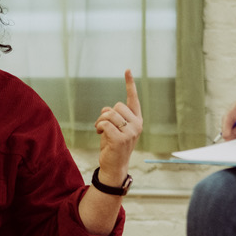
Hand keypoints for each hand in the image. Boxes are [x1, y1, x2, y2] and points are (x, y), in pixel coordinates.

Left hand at [93, 69, 142, 185]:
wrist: (114, 166)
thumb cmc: (113, 146)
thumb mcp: (114, 128)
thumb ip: (113, 116)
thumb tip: (106, 109)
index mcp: (137, 120)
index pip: (133, 99)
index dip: (130, 84)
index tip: (127, 70)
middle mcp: (137, 125)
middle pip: (116, 106)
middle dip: (105, 114)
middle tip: (102, 126)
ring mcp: (130, 133)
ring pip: (109, 114)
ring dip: (100, 121)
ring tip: (100, 131)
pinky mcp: (120, 139)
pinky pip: (104, 124)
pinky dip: (99, 128)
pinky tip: (99, 134)